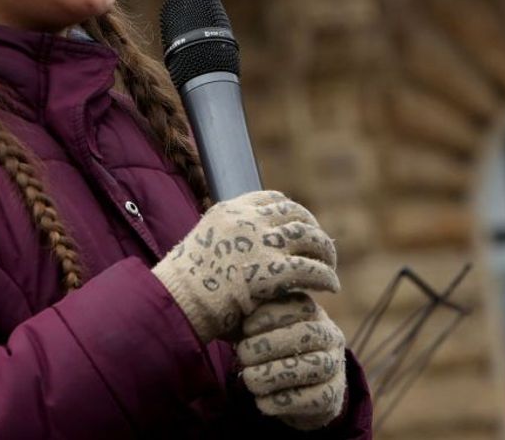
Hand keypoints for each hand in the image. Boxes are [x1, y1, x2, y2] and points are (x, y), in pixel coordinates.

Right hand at [153, 190, 338, 342]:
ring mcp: (260, 244)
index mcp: (229, 211)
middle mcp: (247, 221)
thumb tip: (243, 251)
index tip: (301, 225)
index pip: (272, 198)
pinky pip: (310, 269)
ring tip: (331, 266)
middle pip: (296, 214)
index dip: (292, 211)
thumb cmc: (184, 288)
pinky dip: (326, 276)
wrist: (173, 305)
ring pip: (309, 237)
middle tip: (323, 248)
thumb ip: (226, 242)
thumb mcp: (204, 249)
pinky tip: (331, 287)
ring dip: (325, 251)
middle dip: (314, 229)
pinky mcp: (271, 272)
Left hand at [236, 292, 347, 430]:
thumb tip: (231, 311)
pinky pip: (315, 398)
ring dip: (277, 374)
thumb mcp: (266, 330)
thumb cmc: (275, 352)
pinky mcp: (333, 397)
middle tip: (243, 355)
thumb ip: (254, 318)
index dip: (272, 314)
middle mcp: (331, 337)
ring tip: (250, 379)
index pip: (301, 305)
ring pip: (315, 367)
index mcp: (314, 313)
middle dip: (271, 344)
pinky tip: (262, 401)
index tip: (246, 327)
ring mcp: (336, 367)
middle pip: (309, 334)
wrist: (300, 391)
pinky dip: (286, 401)